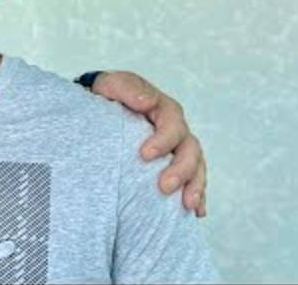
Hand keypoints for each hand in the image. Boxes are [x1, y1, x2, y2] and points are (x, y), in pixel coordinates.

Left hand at [90, 71, 206, 216]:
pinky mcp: (172, 165)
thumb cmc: (108, 95)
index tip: (145, 155)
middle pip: (190, 149)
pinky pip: (191, 181)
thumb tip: (146, 100)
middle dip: (181, 169)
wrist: (101, 106)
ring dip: (195, 186)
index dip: (163, 140)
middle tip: (164, 187)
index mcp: (163, 109)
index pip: (172, 124)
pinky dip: (197, 195)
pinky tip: (196, 212)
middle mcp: (175, 130)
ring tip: (188, 205)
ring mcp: (177, 149)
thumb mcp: (113, 85)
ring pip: (196, 167)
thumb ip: (128, 88)